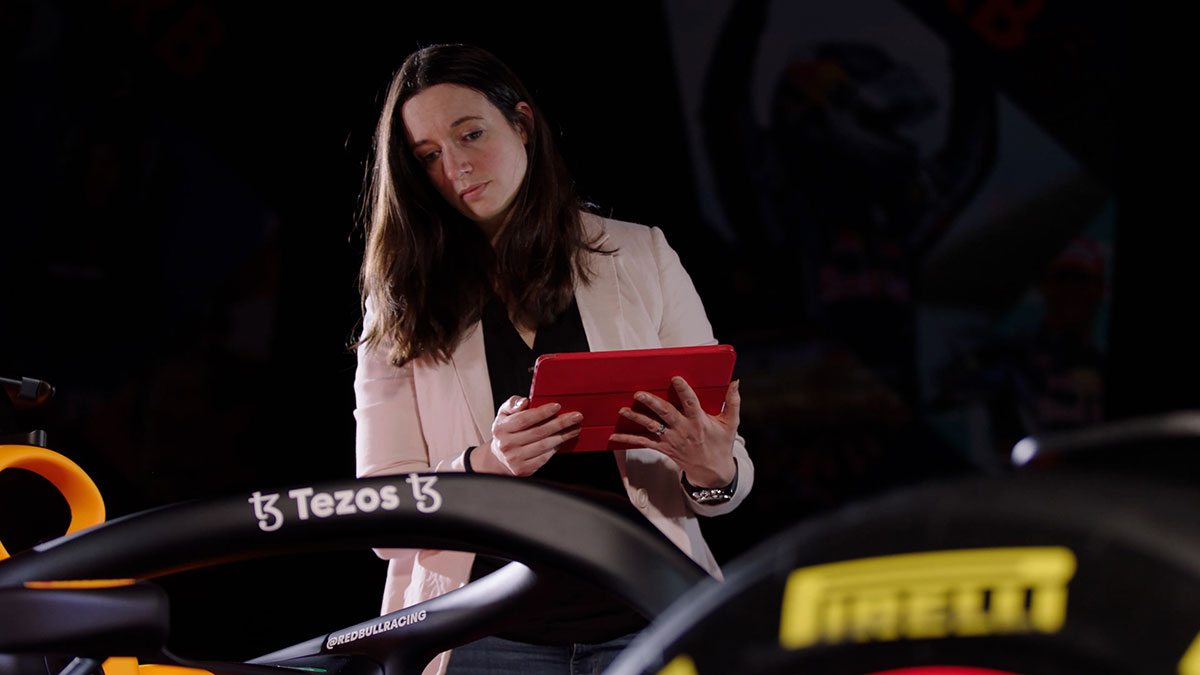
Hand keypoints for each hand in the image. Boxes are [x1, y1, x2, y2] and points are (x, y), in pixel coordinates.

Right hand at [474, 396, 582, 475]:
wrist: (499, 457)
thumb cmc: (505, 432)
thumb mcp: (503, 414)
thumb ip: (512, 404)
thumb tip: (524, 402)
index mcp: (501, 428)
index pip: (524, 419)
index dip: (542, 413)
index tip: (557, 406)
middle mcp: (506, 445)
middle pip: (538, 432)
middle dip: (560, 423)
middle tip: (576, 417)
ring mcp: (515, 459)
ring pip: (544, 445)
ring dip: (563, 436)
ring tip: (575, 428)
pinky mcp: (523, 469)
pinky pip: (544, 457)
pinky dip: (556, 448)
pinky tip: (564, 440)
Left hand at [609, 377, 739, 486]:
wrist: (712, 471)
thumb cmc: (721, 443)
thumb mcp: (731, 424)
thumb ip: (732, 402)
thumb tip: (735, 382)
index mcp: (699, 421)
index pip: (691, 403)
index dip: (684, 391)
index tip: (676, 378)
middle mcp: (683, 430)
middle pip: (666, 414)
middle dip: (652, 403)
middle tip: (639, 393)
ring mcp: (671, 440)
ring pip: (651, 427)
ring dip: (636, 418)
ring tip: (623, 410)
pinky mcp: (663, 448)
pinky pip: (643, 443)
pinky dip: (627, 440)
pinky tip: (613, 436)